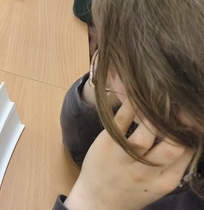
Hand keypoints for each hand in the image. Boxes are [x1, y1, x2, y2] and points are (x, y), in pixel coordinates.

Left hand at [64, 98, 192, 209]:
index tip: (190, 111)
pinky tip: (133, 92)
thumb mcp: (160, 181)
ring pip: (144, 134)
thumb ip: (174, 159)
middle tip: (178, 102)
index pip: (188, 151)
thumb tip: (187, 129)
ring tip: (158, 94)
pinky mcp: (106, 146)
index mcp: (166, 180)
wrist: (98, 201)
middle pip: (172, 146)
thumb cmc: (133, 188)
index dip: (192, 129)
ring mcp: (125, 159)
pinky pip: (119, 122)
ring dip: (153, 113)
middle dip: (177, 122)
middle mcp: (147, 172)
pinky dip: (128, 106)